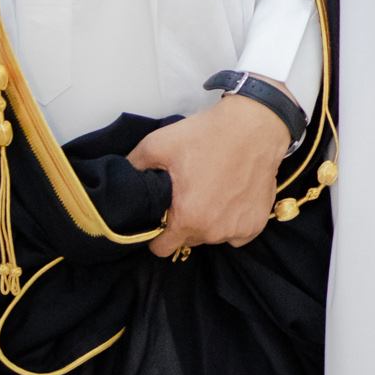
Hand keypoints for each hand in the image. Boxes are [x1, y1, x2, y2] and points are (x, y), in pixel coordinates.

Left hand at [127, 92, 292, 257]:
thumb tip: (118, 179)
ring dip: (209, 222)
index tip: (163, 216)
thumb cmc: (207, 135)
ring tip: (212, 191)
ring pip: (213, 236)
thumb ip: (133, 166)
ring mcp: (238, 229)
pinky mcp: (257, 223)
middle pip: (188, 239)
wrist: (255, 125)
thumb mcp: (159, 144)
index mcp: (187, 218)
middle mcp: (214, 231)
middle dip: (185, 222)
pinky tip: (232, 198)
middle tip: (189, 193)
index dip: (157, 234)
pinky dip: (232, 222)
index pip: (161, 249)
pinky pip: (237, 234)